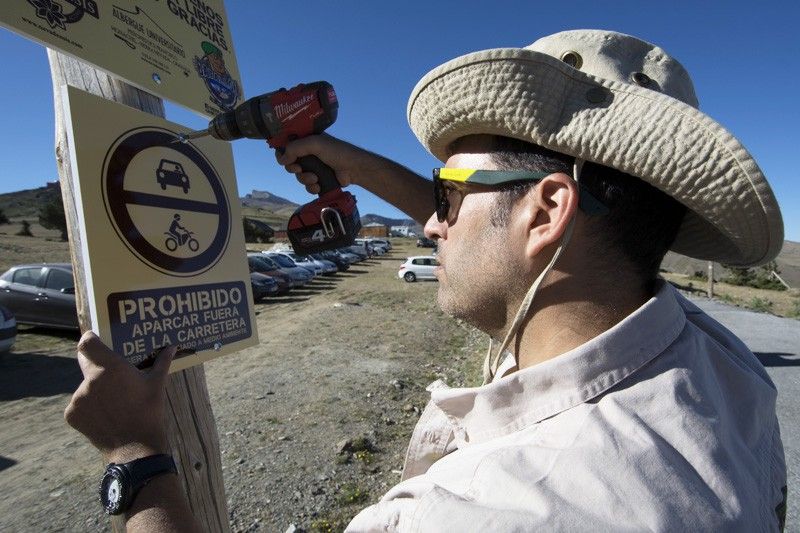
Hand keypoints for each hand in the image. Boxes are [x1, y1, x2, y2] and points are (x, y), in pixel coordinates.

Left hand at [65, 332, 176, 463]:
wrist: (135, 448)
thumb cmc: (149, 412)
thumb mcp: (157, 385)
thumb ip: (162, 362)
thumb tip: (172, 347)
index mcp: (111, 368)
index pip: (87, 343)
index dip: (90, 338)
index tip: (96, 339)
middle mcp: (91, 380)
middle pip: (85, 361)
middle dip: (96, 363)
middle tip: (110, 370)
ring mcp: (78, 398)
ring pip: (84, 384)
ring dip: (94, 388)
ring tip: (113, 400)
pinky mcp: (72, 414)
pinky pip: (79, 403)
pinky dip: (88, 405)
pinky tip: (105, 413)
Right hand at [275, 133, 380, 193]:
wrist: (354, 169)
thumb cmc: (337, 151)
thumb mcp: (315, 144)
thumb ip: (296, 148)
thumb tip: (282, 159)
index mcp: (306, 141)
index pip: (287, 145)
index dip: (282, 153)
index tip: (284, 160)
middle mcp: (308, 153)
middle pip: (290, 163)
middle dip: (293, 168)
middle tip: (299, 169)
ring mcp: (314, 167)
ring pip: (298, 176)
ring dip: (304, 179)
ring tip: (315, 179)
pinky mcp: (319, 180)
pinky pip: (307, 185)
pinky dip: (311, 187)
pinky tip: (318, 186)